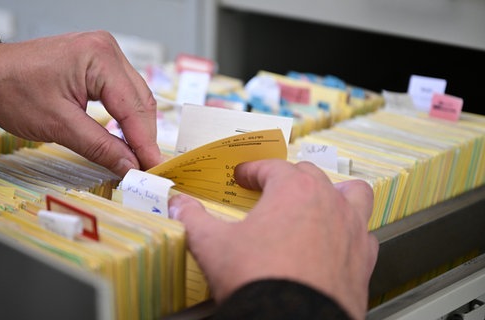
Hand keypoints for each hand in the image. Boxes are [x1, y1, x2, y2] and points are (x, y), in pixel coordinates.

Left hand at [0, 31, 161, 176]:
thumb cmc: (11, 90)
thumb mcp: (59, 125)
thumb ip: (100, 146)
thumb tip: (129, 165)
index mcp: (100, 58)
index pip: (134, 108)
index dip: (146, 142)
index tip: (154, 168)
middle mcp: (106, 49)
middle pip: (140, 100)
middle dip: (144, 136)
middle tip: (147, 166)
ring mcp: (101, 53)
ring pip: (134, 96)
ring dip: (136, 126)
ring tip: (137, 155)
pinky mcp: (95, 62)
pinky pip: (120, 91)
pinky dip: (124, 115)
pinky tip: (123, 134)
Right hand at [168, 160, 378, 319]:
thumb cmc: (256, 278)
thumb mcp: (211, 244)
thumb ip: (192, 218)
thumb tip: (177, 205)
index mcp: (293, 190)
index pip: (271, 167)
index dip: (252, 169)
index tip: (242, 176)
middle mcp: (328, 203)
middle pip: (310, 175)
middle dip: (288, 177)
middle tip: (270, 188)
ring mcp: (351, 230)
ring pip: (353, 195)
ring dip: (336, 193)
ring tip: (322, 200)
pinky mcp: (363, 260)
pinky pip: (364, 235)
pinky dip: (351, 233)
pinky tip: (337, 243)